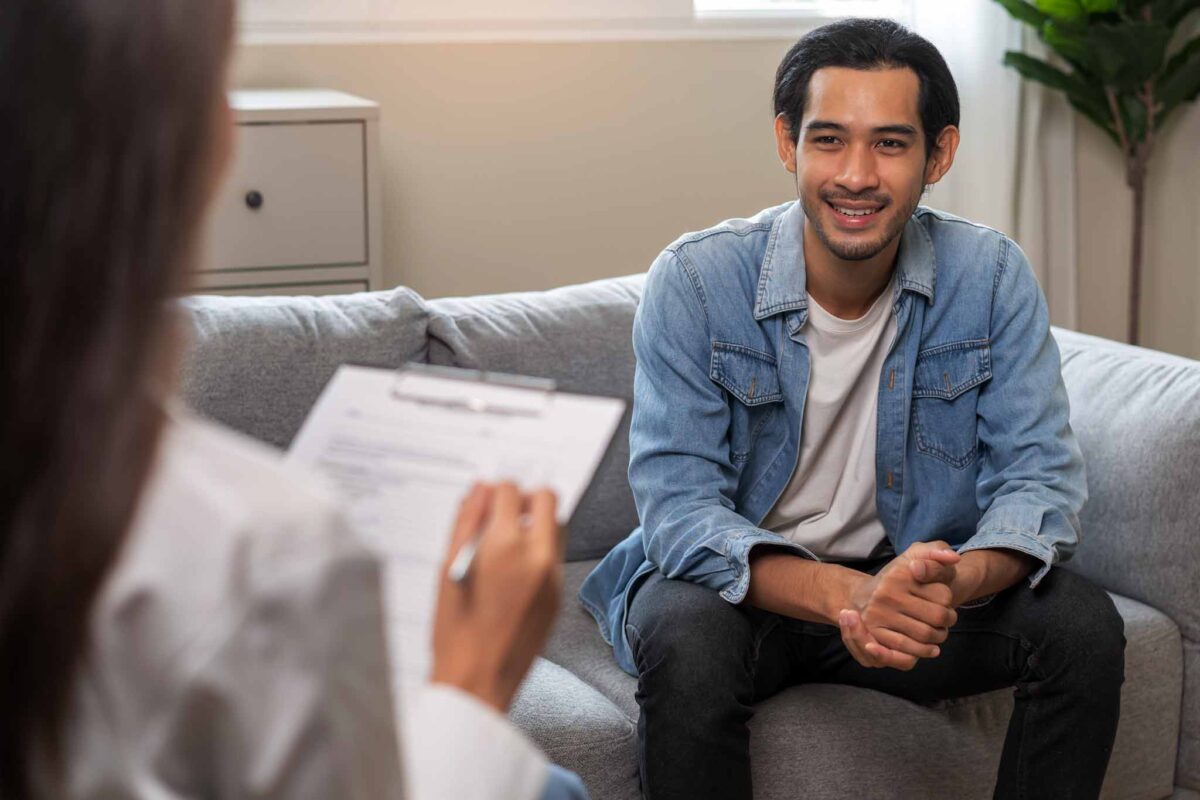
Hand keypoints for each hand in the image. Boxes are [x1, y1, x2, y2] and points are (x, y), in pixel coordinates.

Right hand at [431, 482, 562, 711]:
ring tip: (506, 543)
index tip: (486, 501)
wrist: (478, 682)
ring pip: (556, 526)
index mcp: (503, 545)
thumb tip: (480, 489)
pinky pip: (555, 556)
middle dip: (525, 499)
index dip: (496, 491)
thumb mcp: (449, 567)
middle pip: (547, 499)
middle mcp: (536, 556)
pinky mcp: (559, 596)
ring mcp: (553, 577)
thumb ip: (466, 521)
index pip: (511, 490)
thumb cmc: (454, 629)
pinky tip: (512, 571)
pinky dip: (538, 551)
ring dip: (536, 523)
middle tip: (502, 514)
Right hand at [839, 542, 959, 669]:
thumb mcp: (915, 554)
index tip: (945, 600)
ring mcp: (878, 616)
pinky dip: (923, 652)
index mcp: (900, 574)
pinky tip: (931, 649)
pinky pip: (906, 650)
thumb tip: (953, 558)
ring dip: (938, 638)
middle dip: (948, 621)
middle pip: (936, 617)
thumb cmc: (897, 575)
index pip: (943, 595)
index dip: (949, 600)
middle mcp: (886, 594)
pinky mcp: (873, 635)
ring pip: (924, 635)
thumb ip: (936, 551)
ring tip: (939, 633)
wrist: (862, 596)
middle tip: (946, 621)